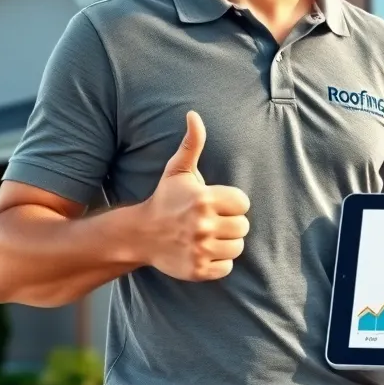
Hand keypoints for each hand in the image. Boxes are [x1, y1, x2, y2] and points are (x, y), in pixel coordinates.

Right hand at [137, 111, 250, 281]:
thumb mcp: (178, 170)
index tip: (216, 204)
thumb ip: (192, 143)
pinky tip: (204, 251)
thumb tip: (194, 114)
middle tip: (211, 222)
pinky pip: (227, 267)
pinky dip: (218, 262)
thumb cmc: (165, 199)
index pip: (243, 204)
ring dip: (226, 243)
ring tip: (209, 236)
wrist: (140, 234)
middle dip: (230, 224)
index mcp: (205, 199)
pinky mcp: (198, 270)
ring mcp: (200, 249)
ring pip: (237, 248)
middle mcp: (203, 225)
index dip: (232, 204)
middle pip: (243, 227)